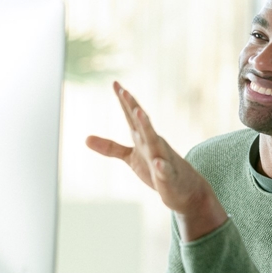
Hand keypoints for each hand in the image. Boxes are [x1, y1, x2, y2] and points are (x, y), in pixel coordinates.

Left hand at [86, 82, 227, 240]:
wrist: (186, 189)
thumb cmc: (158, 170)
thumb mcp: (132, 157)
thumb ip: (111, 147)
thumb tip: (86, 138)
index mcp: (144, 138)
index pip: (132, 117)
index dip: (124, 101)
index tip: (115, 83)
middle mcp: (154, 144)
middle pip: (142, 123)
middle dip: (133, 107)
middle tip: (124, 91)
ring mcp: (162, 158)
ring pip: (154, 141)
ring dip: (147, 126)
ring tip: (139, 112)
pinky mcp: (168, 176)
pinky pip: (165, 171)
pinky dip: (161, 167)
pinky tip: (157, 163)